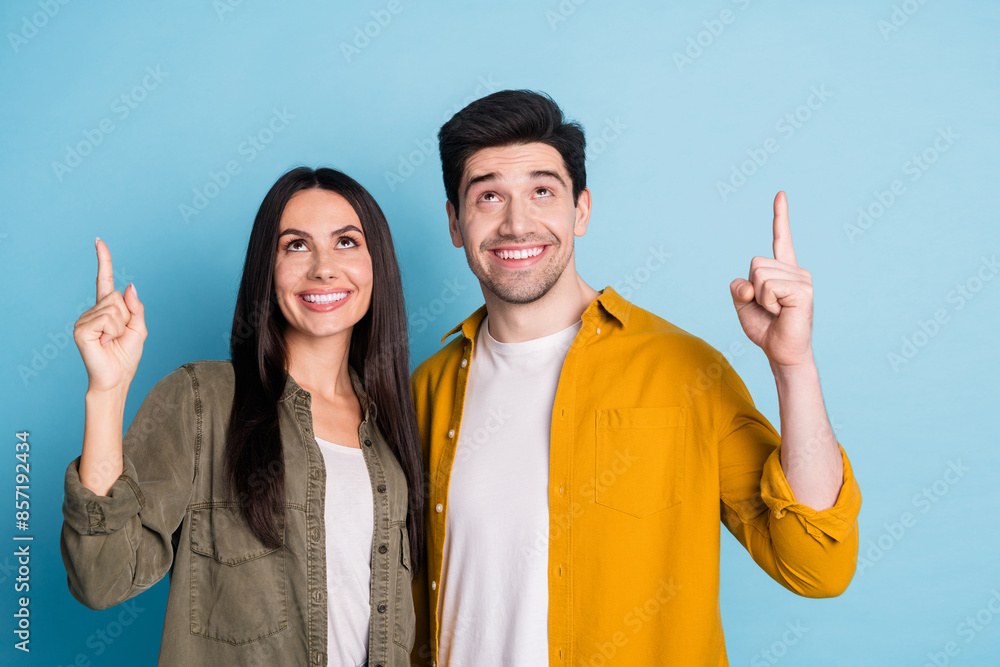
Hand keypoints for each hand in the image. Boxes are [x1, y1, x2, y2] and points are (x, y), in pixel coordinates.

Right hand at [73, 238, 146, 392]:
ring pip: (114, 308)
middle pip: (118, 297)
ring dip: (120, 326)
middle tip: (119, 335)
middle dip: (127, 317)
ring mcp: (84, 319)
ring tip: (111, 340)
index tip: (99, 241)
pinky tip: (104, 343)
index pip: (104, 280)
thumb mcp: (139, 328)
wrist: (116, 378)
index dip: (103, 260)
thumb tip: (129, 285)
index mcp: (107, 309)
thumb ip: (136, 307)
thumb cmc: (126, 356)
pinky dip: (112, 332)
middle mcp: (93, 311)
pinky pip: (106, 319)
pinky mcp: (80, 329)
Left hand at [729, 192, 813, 367]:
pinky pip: (768, 287)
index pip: (781, 239)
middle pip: (755, 263)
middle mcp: (796, 270)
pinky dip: (767, 303)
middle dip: (751, 288)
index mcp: (783, 271)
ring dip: (760, 298)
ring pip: (759, 275)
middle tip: (768, 307)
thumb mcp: (743, 304)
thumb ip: (739, 287)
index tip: (780, 194)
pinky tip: (782, 312)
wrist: (782, 352)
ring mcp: (802, 279)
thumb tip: (749, 283)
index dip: (780, 216)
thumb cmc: (765, 328)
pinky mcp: (803, 290)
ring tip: (776, 311)